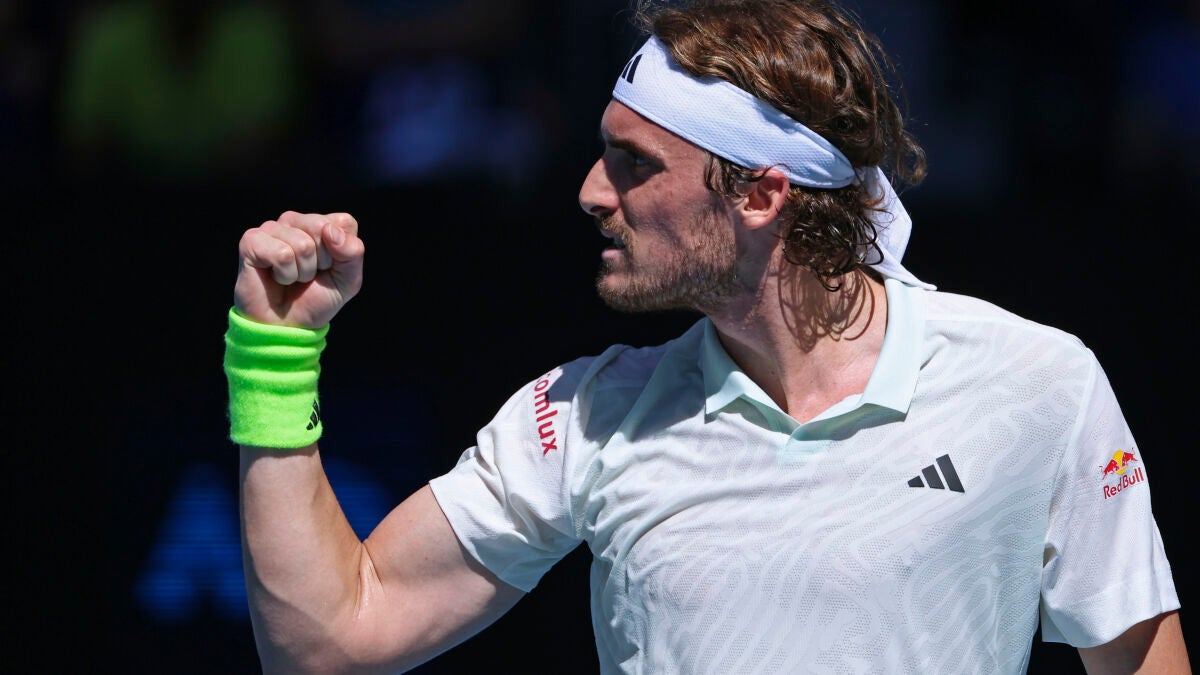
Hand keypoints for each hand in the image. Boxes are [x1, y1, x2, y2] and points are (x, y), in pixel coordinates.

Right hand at [234, 211, 364, 327]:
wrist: (287, 327)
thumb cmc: (316, 300)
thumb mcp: (348, 280)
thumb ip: (353, 252)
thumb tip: (330, 230)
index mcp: (320, 224)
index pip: (344, 222)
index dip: (343, 252)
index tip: (329, 268)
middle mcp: (295, 221)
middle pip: (322, 227)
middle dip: (322, 261)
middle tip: (308, 275)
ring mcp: (272, 228)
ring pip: (302, 244)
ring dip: (302, 272)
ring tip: (292, 278)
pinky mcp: (252, 240)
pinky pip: (281, 253)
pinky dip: (285, 274)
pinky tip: (276, 277)